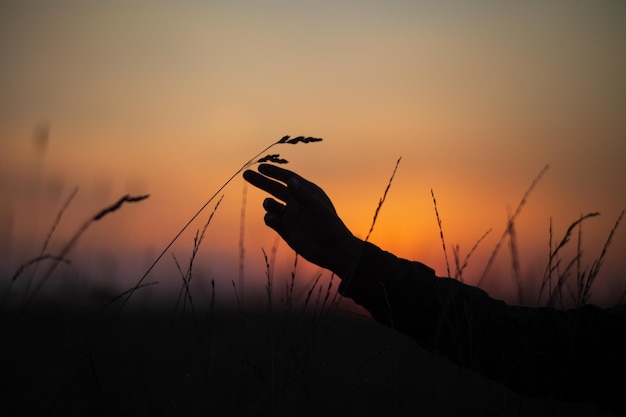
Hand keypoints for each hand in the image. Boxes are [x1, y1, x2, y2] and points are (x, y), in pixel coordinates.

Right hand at [243, 164, 361, 277]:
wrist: (333, 252)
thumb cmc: (331, 227)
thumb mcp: (318, 209)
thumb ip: (303, 196)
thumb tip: (290, 180)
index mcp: (308, 192)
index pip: (288, 178)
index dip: (274, 172)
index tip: (260, 167)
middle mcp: (298, 202)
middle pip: (275, 188)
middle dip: (260, 181)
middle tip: (246, 174)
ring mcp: (290, 216)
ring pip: (271, 204)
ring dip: (267, 203)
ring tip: (270, 205)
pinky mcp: (285, 229)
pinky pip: (271, 219)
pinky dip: (268, 217)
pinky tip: (272, 219)